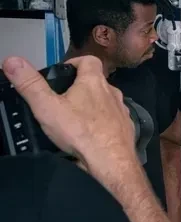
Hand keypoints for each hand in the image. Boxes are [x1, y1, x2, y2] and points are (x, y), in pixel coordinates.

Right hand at [1, 55, 135, 165]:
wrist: (111, 161)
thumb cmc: (80, 132)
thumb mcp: (47, 107)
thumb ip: (30, 84)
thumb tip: (12, 61)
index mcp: (94, 82)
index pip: (89, 60)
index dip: (75, 62)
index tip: (63, 72)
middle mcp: (112, 92)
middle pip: (97, 82)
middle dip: (81, 86)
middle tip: (63, 99)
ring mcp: (122, 110)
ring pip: (106, 101)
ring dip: (93, 105)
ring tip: (75, 117)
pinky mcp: (127, 127)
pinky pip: (113, 119)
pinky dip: (103, 122)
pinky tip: (91, 133)